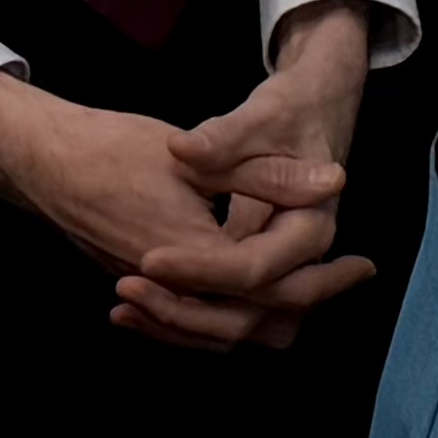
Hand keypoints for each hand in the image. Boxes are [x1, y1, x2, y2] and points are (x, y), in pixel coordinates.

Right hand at [0, 62, 373, 355]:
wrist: (41, 160)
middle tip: (347, 277)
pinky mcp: (135, 287)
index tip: (362, 266)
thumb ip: (267, 174)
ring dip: (267, 312)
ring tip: (309, 290)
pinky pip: (190, 320)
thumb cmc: (112, 148)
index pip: (272, 288)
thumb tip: (334, 180)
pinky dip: (225, 314)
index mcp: (194, 255)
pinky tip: (243, 294)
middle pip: (252, 323)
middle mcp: (172, 288)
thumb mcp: (197, 154)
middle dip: (304, 302)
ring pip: (220, 329)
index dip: (324, 280)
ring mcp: (149, 293)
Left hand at [115, 1, 387, 347]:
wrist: (313, 110)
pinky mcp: (259, 278)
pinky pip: (225, 315)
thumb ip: (224, 139)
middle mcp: (302, 263)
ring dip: (180, 326)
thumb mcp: (261, 117)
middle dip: (185, 312)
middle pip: (248, 315)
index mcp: (309, 228)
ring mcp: (283, 276)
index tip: (148, 259)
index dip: (200, 268)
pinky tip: (132, 307)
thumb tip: (183, 149)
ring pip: (236, 328)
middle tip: (127, 289)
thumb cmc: (289, 112)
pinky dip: (181, 318)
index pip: (253, 267)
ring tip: (123, 307)